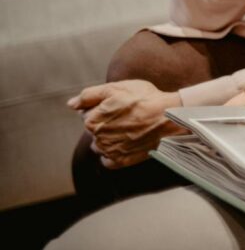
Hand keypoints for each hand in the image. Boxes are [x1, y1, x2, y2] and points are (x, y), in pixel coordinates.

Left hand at [68, 80, 184, 168]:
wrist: (168, 117)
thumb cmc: (143, 99)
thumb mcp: (116, 88)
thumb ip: (89, 95)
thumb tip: (70, 104)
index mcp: (91, 120)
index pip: (86, 114)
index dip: (102, 107)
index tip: (118, 104)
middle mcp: (97, 139)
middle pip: (94, 130)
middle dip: (105, 122)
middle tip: (125, 115)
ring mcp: (109, 151)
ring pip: (100, 145)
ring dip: (108, 138)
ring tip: (127, 128)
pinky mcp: (121, 161)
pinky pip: (108, 160)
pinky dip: (113, 153)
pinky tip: (126, 143)